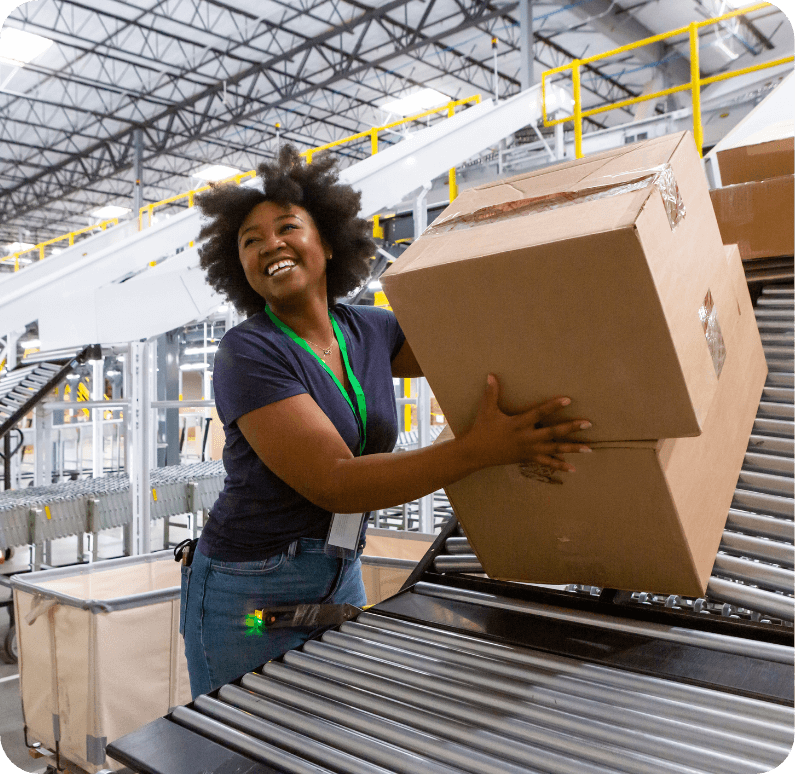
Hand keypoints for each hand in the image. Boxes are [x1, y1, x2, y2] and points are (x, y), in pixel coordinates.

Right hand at [463, 374, 591, 473]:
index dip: (553, 406)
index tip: (568, 400)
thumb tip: (491, 375)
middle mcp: (526, 438)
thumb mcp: (486, 410)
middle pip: (552, 433)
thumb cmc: (482, 429)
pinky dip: (560, 465)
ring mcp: (529, 450)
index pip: (539, 413)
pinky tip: (573, 468)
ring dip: (572, 448)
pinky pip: (546, 463)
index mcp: (518, 424)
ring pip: (554, 449)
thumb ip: (491, 392)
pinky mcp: (528, 458)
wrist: (476, 453)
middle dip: (571, 428)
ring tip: (589, 448)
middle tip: (588, 423)